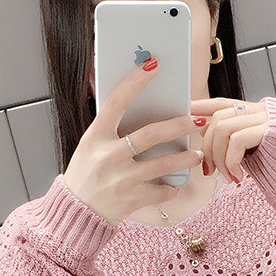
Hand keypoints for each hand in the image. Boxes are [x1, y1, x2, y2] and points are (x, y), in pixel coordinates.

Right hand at [62, 58, 206, 226]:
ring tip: (197, 154)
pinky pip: (161, 191)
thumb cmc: (87, 172)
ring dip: (184, 158)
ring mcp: (120, 180)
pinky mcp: (131, 200)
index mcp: (95, 137)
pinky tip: (175, 183)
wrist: (77, 211)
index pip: (117, 102)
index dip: (135, 82)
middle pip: (150, 135)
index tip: (154, 64)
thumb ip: (113, 129)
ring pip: (162, 165)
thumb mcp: (92, 145)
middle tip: (198, 120)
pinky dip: (170, 187)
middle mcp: (108, 156)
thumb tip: (144, 103)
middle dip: (179, 126)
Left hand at [189, 98, 267, 182]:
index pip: (222, 104)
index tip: (187, 111)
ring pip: (223, 129)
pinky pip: (237, 141)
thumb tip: (203, 131)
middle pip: (218, 118)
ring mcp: (266, 118)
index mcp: (255, 113)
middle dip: (207, 147)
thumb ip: (230, 139)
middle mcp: (261, 111)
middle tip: (208, 170)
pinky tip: (237, 175)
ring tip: (226, 176)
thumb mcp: (251, 151)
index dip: (201, 106)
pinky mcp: (271, 130)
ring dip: (218, 157)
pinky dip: (231, 161)